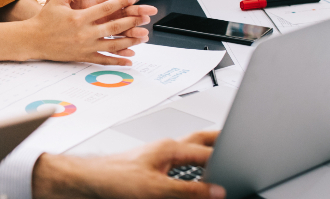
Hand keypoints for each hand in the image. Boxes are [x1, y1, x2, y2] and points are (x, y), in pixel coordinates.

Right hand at [27, 0, 147, 64]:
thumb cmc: (45, 18)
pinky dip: (118, 60)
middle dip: (132, 20)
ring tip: (143, 36)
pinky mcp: (83, 56)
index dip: (121, 1)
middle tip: (146, 16)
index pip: (105, 7)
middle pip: (114, 26)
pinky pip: (104, 59)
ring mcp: (85, 46)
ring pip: (113, 44)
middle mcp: (84, 32)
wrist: (33, 40)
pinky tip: (129, 59)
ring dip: (130, 40)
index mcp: (79, 16)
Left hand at [32, 131, 224, 198]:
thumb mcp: (156, 188)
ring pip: (189, 150)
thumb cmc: (112, 177)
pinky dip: (191, 165)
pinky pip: (178, 163)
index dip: (228, 158)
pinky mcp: (150, 168)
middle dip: (220, 140)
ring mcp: (158, 157)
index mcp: (170, 148)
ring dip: (205, 151)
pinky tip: (192, 173)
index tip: (244, 163)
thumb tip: (216, 191)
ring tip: (221, 153)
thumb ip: (188, 189)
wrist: (86, 180)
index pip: (208, 152)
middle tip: (238, 139)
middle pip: (200, 141)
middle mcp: (166, 149)